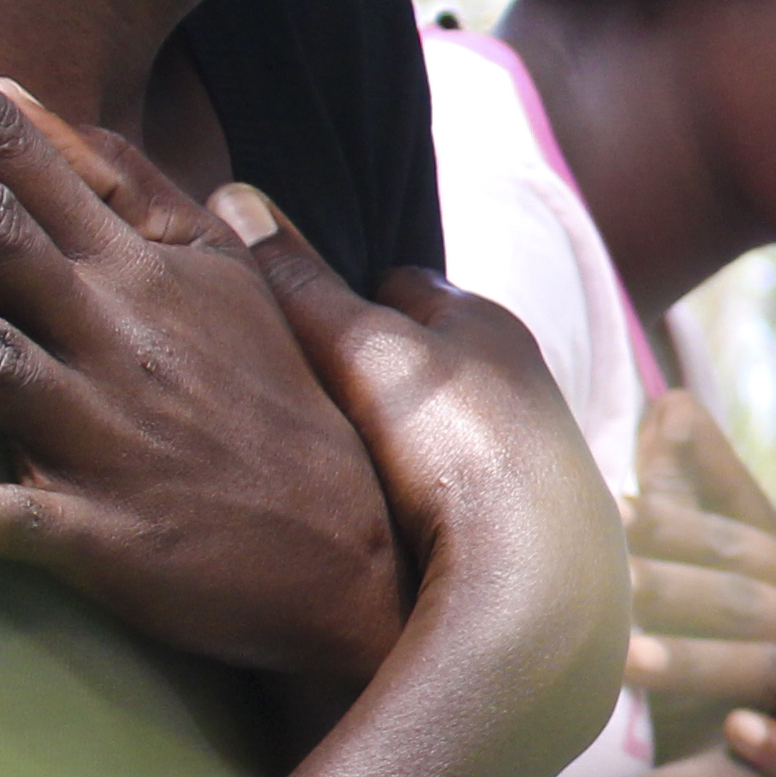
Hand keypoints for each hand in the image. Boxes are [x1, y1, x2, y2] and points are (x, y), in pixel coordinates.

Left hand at [0, 0, 404, 691]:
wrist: (353, 557)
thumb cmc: (274, 403)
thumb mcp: (222, 275)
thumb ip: (124, 187)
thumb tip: (16, 95)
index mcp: (137, 265)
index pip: (15, 143)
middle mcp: (115, 330)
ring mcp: (104, 430)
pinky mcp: (103, 532)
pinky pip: (17, 521)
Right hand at [272, 244, 630, 741]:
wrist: (537, 582)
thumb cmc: (457, 444)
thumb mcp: (364, 349)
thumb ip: (300, 285)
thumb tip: (237, 194)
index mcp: (484, 324)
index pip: (401, 286)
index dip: (346, 297)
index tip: (294, 319)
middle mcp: (518, 384)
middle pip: (423, 362)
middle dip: (372, 374)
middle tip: (298, 398)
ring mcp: (524, 462)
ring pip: (440, 433)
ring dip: (395, 445)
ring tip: (326, 469)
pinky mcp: (519, 534)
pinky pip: (449, 499)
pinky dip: (415, 502)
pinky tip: (376, 529)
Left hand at [621, 392, 775, 776]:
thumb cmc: (754, 665)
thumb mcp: (725, 586)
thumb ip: (699, 500)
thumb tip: (670, 398)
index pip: (740, 539)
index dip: (677, 520)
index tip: (601, 508)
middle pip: (756, 599)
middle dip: (674, 588)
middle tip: (596, 583)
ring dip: (705, 666)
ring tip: (625, 663)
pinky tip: (732, 734)